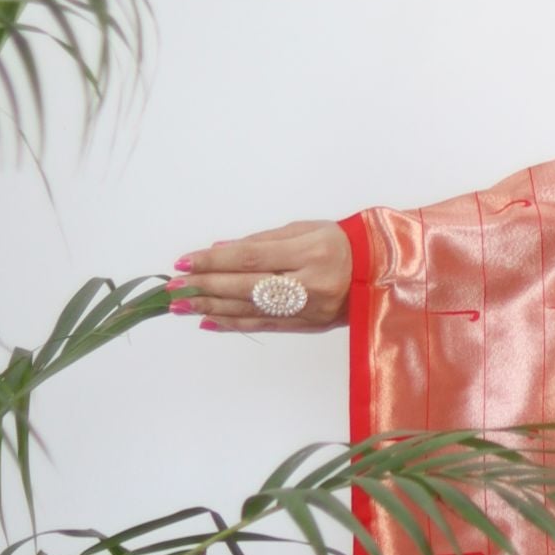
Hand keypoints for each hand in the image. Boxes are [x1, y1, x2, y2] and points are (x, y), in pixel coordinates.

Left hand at [170, 221, 352, 332]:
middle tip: (173, 287)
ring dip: (211, 309)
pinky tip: (208, 322)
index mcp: (310, 252)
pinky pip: (264, 325)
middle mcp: (310, 284)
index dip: (215, 261)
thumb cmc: (342, 243)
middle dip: (205, 287)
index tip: (185, 262)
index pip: (252, 258)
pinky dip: (233, 324)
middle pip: (246, 287)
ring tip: (181, 306)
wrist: (381, 273)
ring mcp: (308, 309)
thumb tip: (221, 250)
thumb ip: (263, 241)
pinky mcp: (307, 325)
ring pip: (251, 310)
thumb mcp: (306, 229)